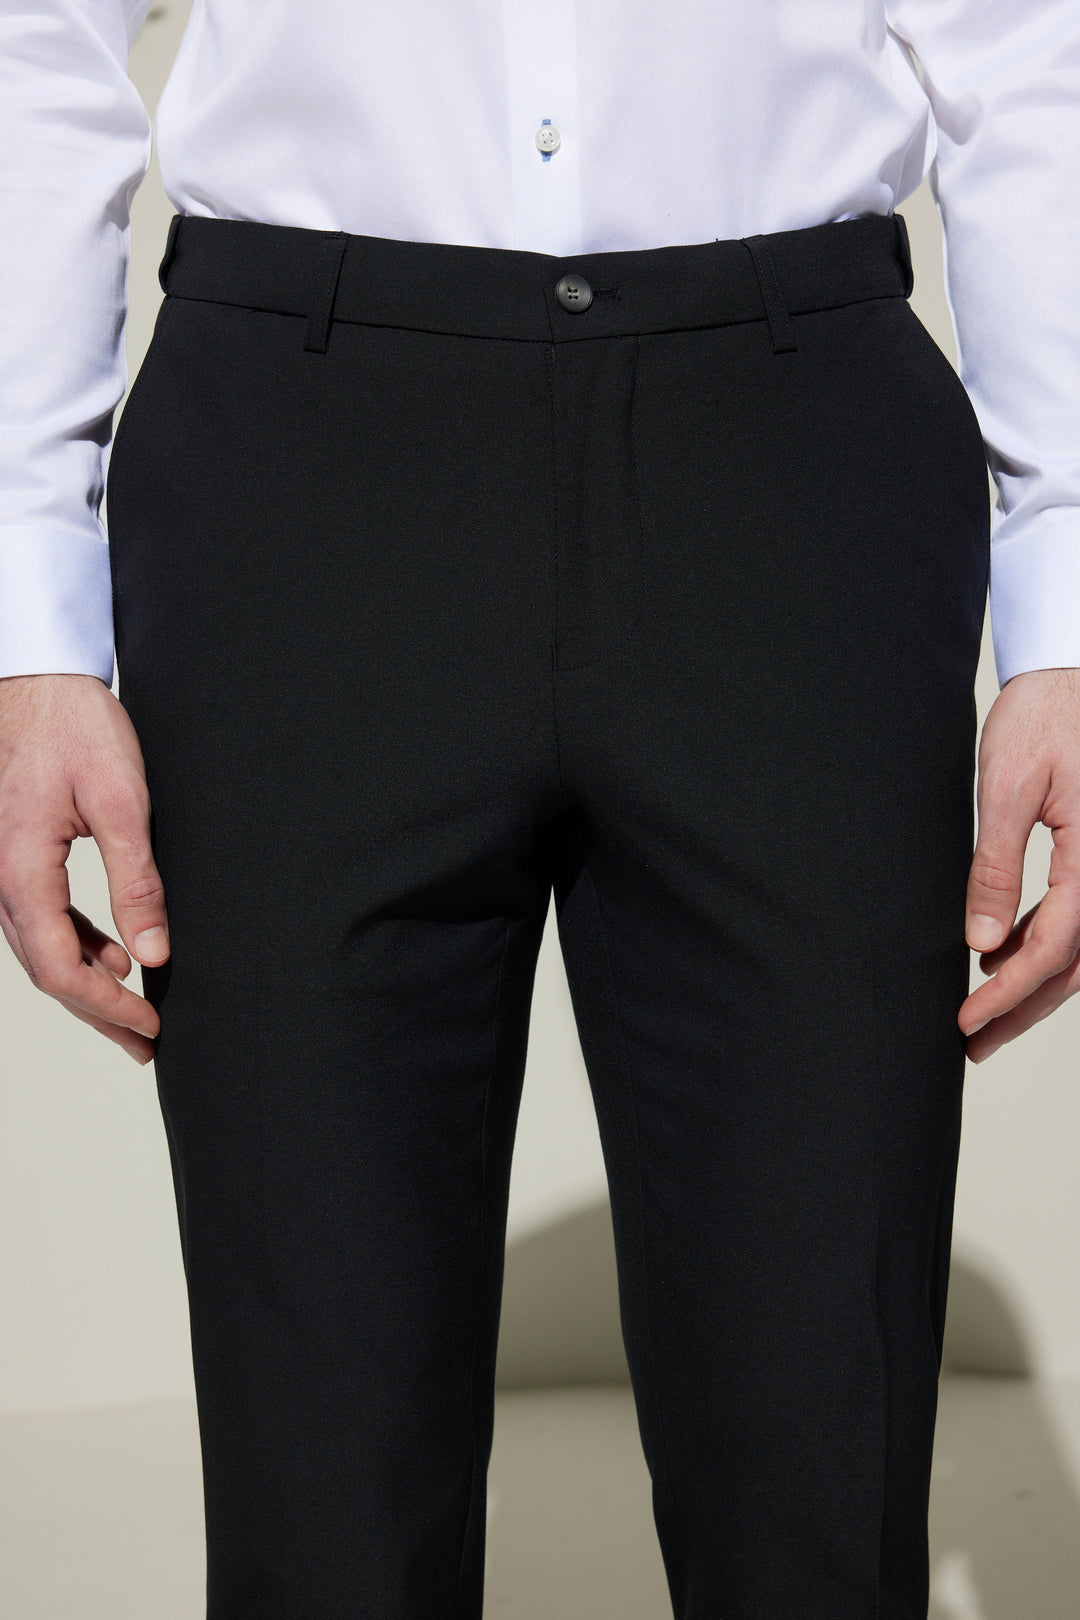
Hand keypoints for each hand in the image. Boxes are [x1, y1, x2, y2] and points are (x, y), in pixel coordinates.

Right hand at [0, 673, 169, 1064]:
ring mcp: (3, 869)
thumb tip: (153, 953)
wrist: (38, 680)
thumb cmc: (77, 727)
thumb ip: (138, 880)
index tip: (148, 1025)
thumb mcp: (122, 802)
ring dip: (87, 984)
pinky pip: (41, 919)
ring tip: (135, 1013)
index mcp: (19, 869)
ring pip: (40, 949)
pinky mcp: (17, 856)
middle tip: (146, 1043)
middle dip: (97, 1011)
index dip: (104, 1005)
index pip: (59, 966)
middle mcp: (0, 878)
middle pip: (46, 969)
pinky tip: (114, 955)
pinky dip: (77, 945)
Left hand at [960, 667, 1079, 1063]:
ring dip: (1033, 987)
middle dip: (1022, 1010)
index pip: (1055, 948)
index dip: (1008, 994)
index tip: (965, 1021)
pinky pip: (1077, 920)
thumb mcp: (1010, 786)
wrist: (1070, 673)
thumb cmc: (1045, 717)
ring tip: (982, 1017)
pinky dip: (1042, 948)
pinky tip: (999, 960)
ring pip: (1079, 950)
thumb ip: (996, 865)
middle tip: (972, 1044)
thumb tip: (980, 942)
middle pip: (1073, 966)